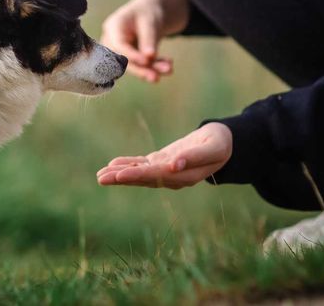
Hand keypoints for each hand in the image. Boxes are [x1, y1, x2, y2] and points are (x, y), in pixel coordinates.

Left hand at [96, 123, 232, 188]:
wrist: (223, 143)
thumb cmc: (220, 144)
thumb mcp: (212, 148)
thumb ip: (194, 157)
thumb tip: (174, 165)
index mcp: (183, 176)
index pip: (155, 176)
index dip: (136, 176)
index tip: (119, 176)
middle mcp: (172, 177)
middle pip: (143, 178)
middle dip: (121, 178)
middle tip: (100, 179)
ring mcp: (166, 171)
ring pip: (140, 173)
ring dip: (120, 173)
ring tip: (100, 175)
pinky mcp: (163, 162)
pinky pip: (143, 165)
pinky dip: (128, 165)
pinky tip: (112, 165)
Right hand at [100, 0, 186, 82]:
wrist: (149, 11)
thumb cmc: (148, 12)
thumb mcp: (150, 21)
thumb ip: (148, 39)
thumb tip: (149, 57)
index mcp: (113, 26)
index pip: (118, 44)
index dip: (131, 55)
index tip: (146, 61)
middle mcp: (112, 40)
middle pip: (124, 59)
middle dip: (141, 68)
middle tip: (156, 78)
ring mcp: (120, 51)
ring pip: (134, 65)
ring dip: (151, 69)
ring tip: (169, 69)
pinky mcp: (130, 58)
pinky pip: (142, 65)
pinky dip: (155, 66)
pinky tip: (168, 65)